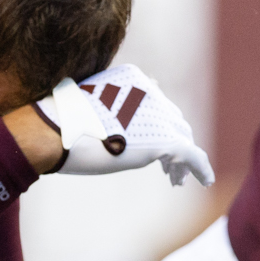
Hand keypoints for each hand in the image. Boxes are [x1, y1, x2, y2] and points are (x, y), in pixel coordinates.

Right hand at [36, 64, 212, 188]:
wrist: (56, 131)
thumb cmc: (58, 122)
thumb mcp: (81, 107)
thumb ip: (103, 109)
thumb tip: (103, 123)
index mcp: (133, 80)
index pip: (154, 102)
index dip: (156, 124)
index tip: (150, 143)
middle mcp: (151, 92)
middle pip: (172, 119)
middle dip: (171, 142)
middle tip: (167, 166)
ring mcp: (160, 115)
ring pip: (182, 137)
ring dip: (181, 159)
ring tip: (177, 179)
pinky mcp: (164, 139)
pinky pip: (192, 154)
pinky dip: (201, 167)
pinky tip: (204, 180)